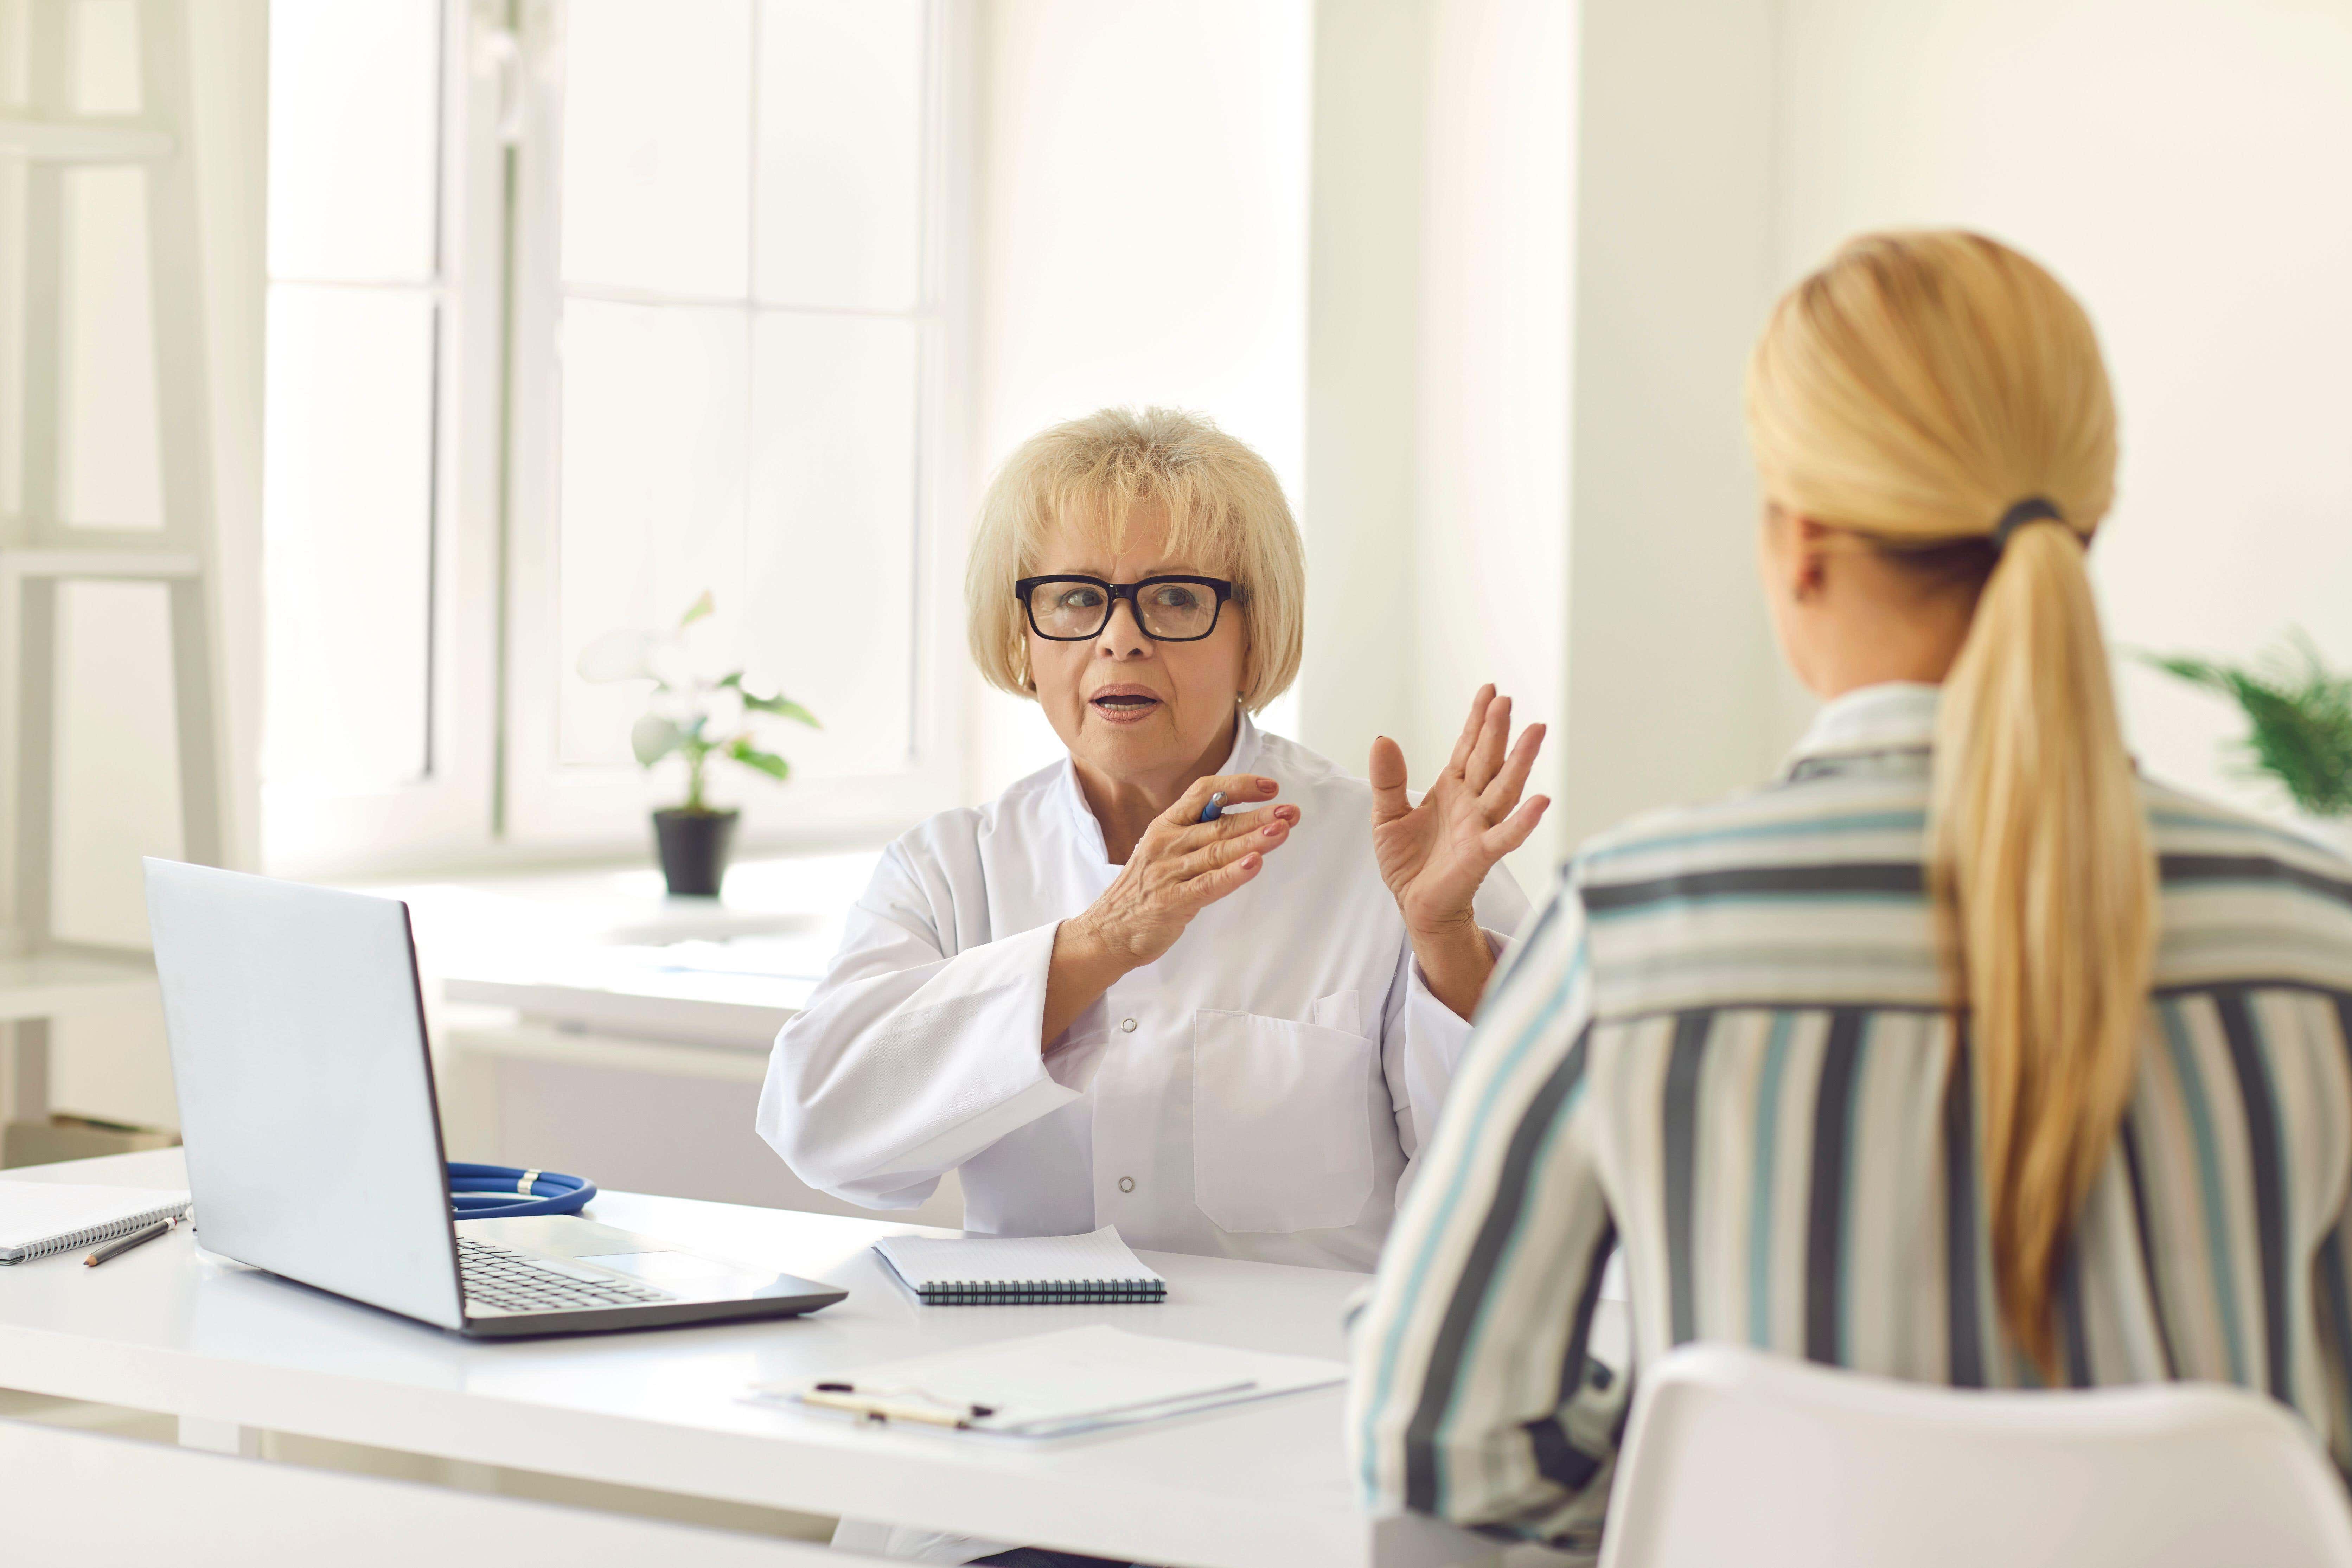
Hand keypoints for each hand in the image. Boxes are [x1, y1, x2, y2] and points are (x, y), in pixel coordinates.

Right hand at [1066, 773, 1299, 971]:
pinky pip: (1207, 884)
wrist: (1108, 932)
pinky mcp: (1171, 901)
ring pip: (1217, 851)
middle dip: (1259, 816)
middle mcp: (1166, 843)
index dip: (1237, 786)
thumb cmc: (1144, 892)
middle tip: (1291, 811)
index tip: (1269, 787)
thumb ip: (1198, 836)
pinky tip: (1255, 864)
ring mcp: (1167, 871)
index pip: (1203, 793)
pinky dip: (1232, 874)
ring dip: (1253, 840)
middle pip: (1219, 823)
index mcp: (1166, 826)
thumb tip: (1242, 821)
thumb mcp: (1165, 852)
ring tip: (1282, 830)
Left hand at [1370, 685, 1548, 938]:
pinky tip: (1540, 802)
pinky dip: (1523, 821)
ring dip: (1520, 761)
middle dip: (1497, 730)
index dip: (1478, 719)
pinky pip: (1505, 836)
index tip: (1490, 690)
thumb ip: (1388, 779)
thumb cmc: (1408, 862)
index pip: (1468, 747)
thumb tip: (1382, 738)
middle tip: (1506, 700)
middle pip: (1488, 760)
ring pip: (1504, 789)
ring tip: (1534, 732)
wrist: (1415, 906)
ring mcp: (1479, 827)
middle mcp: (1471, 803)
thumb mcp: (1386, 815)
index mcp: (1451, 789)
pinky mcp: (1481, 855)